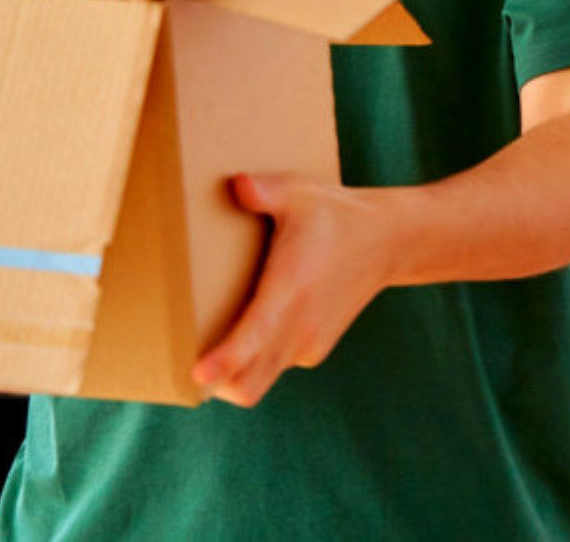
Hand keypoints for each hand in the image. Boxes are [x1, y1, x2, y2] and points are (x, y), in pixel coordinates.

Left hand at [191, 173, 394, 407]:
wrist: (388, 241)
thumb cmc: (335, 214)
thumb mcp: (299, 192)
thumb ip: (265, 191)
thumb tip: (237, 185)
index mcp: (292, 289)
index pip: (254, 337)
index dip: (225, 362)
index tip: (198, 374)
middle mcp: (300, 326)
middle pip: (250, 382)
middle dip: (217, 384)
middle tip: (181, 366)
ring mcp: (309, 342)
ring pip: (261, 379)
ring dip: (233, 375)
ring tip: (202, 352)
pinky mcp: (314, 347)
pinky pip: (275, 365)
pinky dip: (254, 362)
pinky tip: (240, 334)